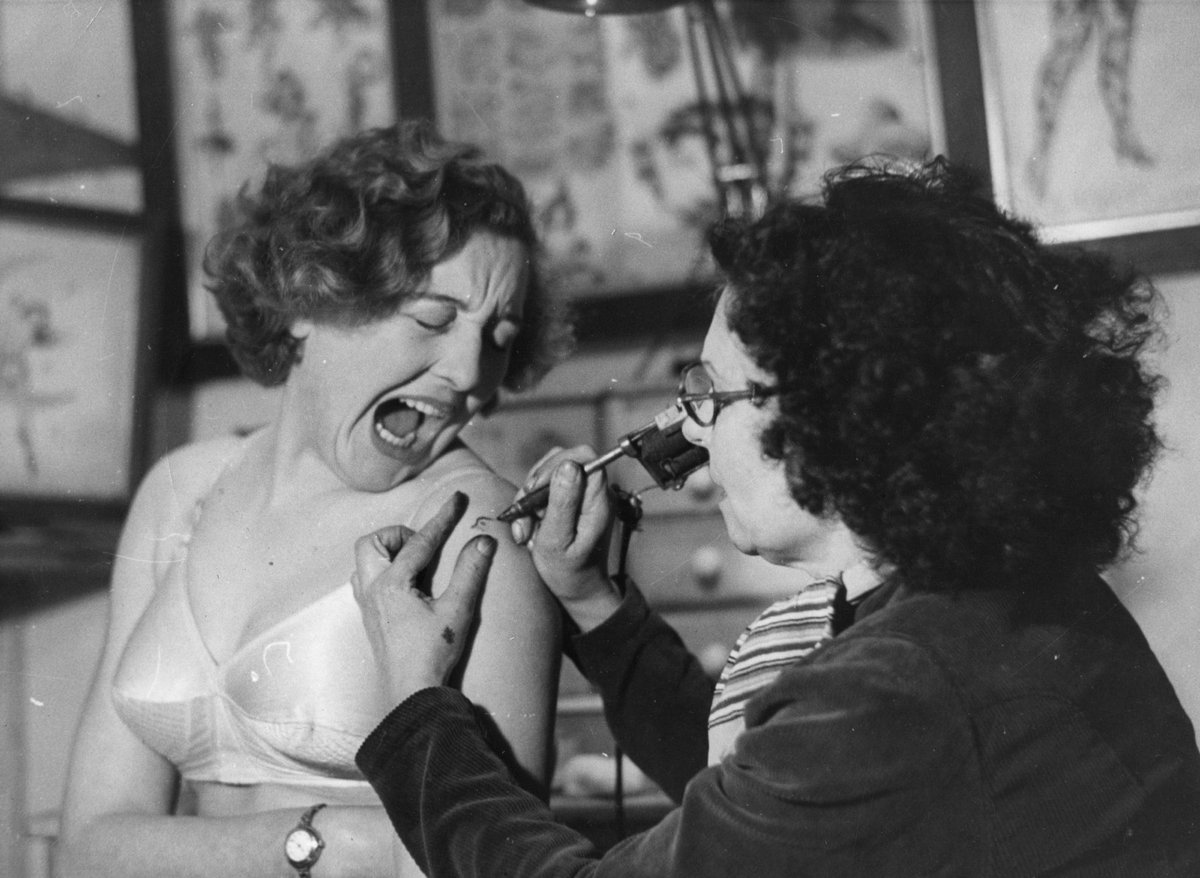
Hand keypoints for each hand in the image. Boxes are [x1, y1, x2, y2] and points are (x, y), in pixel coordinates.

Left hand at [352, 492, 496, 703]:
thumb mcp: (458, 610)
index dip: (441, 519)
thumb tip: (484, 541)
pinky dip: (384, 572)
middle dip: (399, 536)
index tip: (457, 500)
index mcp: (392, 584)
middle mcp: (372, 590)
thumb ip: (470, 571)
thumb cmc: (433, 654)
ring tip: (416, 563)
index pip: (419, 542)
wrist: (412, 692)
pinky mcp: (370, 618)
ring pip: (364, 562)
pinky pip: (366, 581)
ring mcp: (367, 605)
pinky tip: (407, 586)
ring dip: (388, 553)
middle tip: (426, 546)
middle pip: (372, 543)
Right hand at [511, 447, 621, 630]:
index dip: (556, 466)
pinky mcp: (570, 501)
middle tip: (526, 515)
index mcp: (598, 500)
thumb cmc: (568, 571)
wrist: (576, 589)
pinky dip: (531, 504)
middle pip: (562, 461)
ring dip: (530, 497)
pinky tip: (530, 526)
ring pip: (549, 473)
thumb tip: (568, 465)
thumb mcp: (558, 540)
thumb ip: (563, 502)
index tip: (536, 491)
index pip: (584, 457)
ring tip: (527, 527)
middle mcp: (594, 493)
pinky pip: (545, 488)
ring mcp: (582, 496)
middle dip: (536, 485)